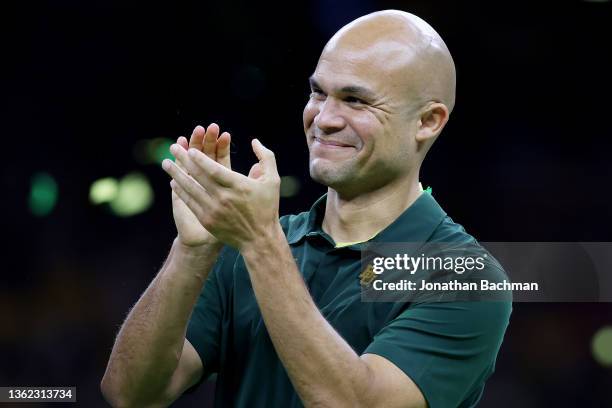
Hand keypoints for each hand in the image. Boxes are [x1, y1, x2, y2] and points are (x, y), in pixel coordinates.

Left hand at [162, 138, 280, 249]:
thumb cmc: (267, 207)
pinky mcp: (207, 220)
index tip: (190, 149)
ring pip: (190, 188)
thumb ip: (266, 158)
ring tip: (166, 163)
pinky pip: (190, 202)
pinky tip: (174, 182)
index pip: (214, 169)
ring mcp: (213, 210)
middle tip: (173, 147)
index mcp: (238, 186)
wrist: (259, 239)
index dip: (200, 159)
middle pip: (198, 176)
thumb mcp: (273, 180)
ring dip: (176, 174)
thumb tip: (254, 141)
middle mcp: (224, 197)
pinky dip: (181, 191)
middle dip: (183, 160)